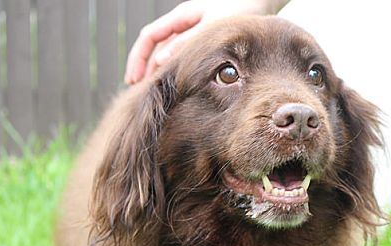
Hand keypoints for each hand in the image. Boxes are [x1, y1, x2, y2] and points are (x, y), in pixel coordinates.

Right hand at [124, 0, 286, 83]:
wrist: (257, 2)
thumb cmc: (238, 11)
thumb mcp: (211, 27)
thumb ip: (187, 43)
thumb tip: (162, 61)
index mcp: (181, 16)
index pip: (149, 36)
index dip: (138, 58)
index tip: (133, 79)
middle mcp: (182, 23)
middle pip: (154, 46)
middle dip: (144, 67)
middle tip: (138, 91)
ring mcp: (191, 32)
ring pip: (166, 52)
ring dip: (158, 71)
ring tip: (153, 92)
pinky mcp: (201, 41)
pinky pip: (181, 55)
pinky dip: (174, 69)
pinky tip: (174, 85)